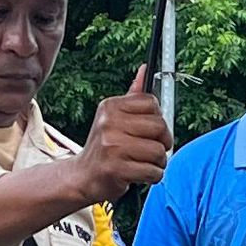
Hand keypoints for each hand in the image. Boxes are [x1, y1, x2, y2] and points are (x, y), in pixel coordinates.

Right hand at [77, 69, 171, 200]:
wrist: (83, 176)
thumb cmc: (105, 147)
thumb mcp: (114, 118)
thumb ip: (132, 97)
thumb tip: (145, 69)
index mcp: (110, 107)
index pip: (152, 103)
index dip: (159, 120)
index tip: (152, 132)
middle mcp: (109, 123)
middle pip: (159, 127)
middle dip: (162, 143)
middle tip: (151, 151)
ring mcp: (112, 146)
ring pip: (158, 151)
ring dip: (158, 163)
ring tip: (144, 164)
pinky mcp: (115, 169)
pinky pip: (152, 171)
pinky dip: (152, 177)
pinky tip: (140, 175)